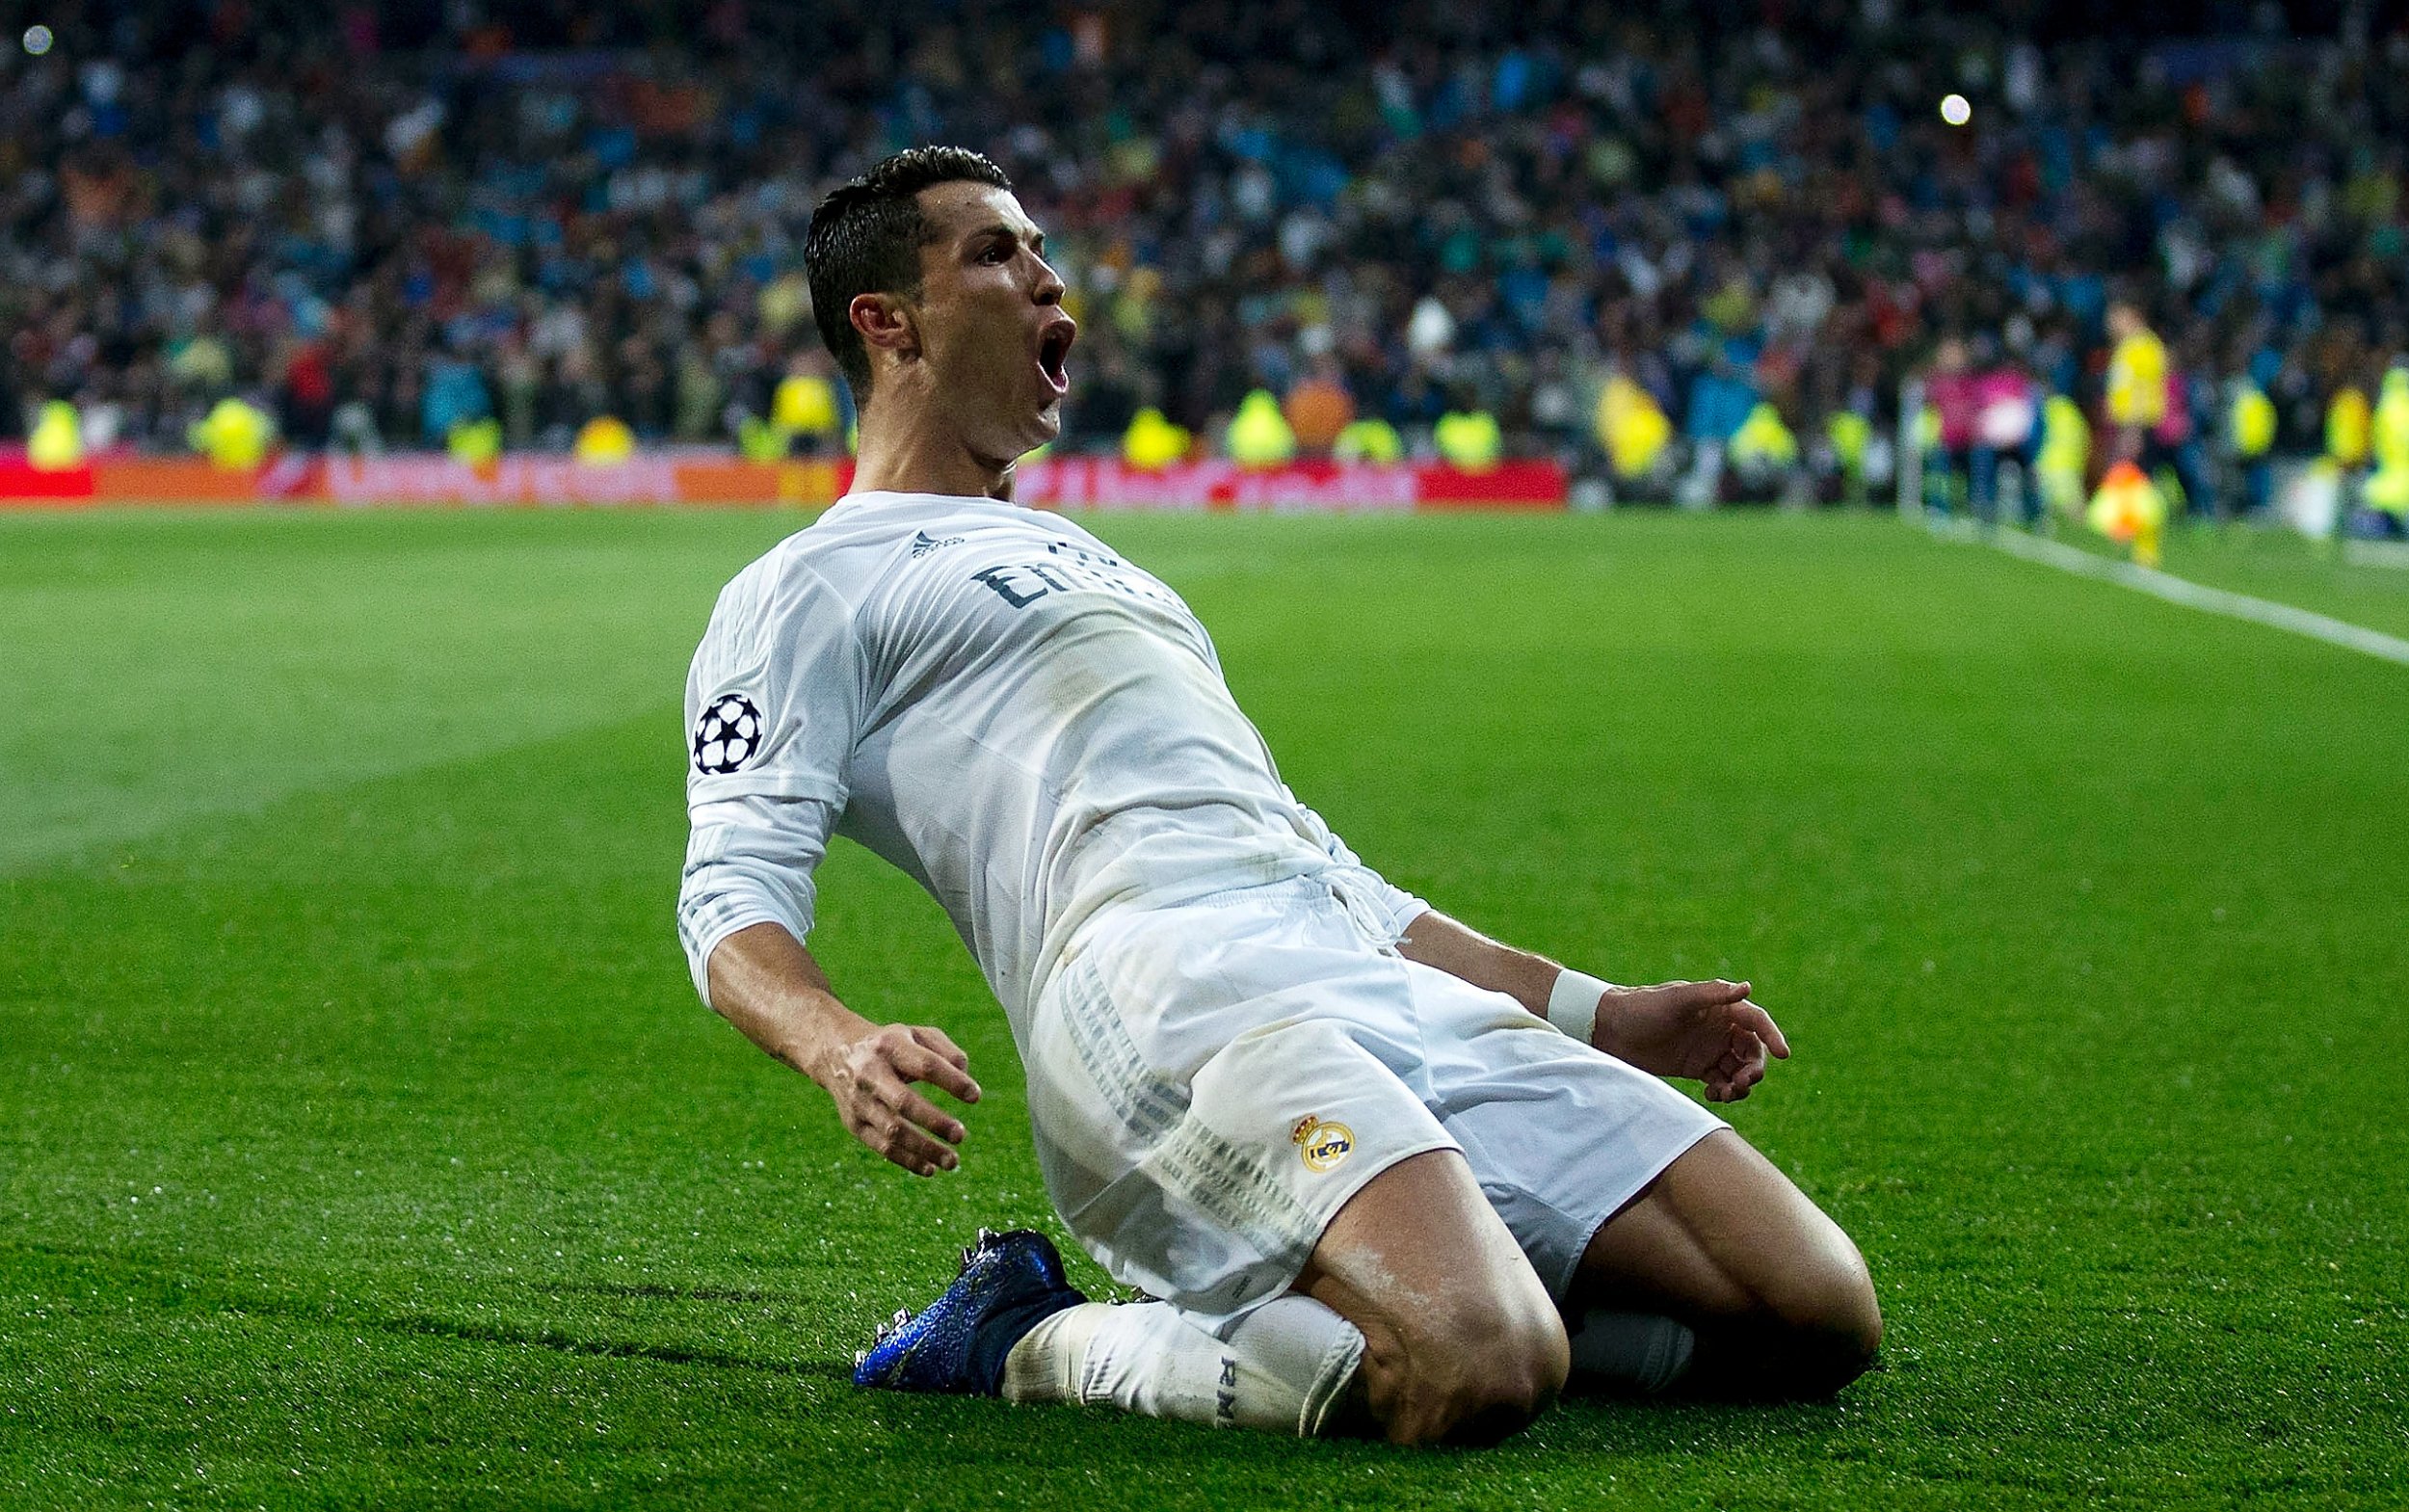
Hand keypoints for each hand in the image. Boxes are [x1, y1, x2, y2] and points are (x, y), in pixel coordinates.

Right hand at [811, 1022, 982, 1175]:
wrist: (835, 1053)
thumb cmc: (889, 1045)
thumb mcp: (915, 1034)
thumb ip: (945, 1050)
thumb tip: (964, 1073)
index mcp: (890, 1046)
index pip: (925, 1065)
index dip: (952, 1081)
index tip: (975, 1096)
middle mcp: (871, 1074)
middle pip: (904, 1102)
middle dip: (935, 1121)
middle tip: (960, 1135)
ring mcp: (860, 1101)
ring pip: (892, 1131)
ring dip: (924, 1149)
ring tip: (952, 1161)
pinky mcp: (854, 1124)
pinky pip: (881, 1148)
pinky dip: (907, 1161)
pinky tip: (930, 1168)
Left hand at [1592, 979, 1790, 1101]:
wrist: (1610, 1030)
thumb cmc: (1643, 1008)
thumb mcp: (1677, 1000)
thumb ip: (1712, 994)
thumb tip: (1747, 987)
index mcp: (1720, 1007)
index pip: (1757, 1021)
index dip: (1773, 1036)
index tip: (1783, 1054)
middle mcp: (1719, 1028)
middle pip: (1752, 1051)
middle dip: (1754, 1069)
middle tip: (1741, 1083)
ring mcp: (1708, 1048)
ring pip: (1739, 1070)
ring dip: (1740, 1084)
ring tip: (1724, 1093)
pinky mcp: (1697, 1067)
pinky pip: (1722, 1082)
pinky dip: (1724, 1091)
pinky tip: (1712, 1095)